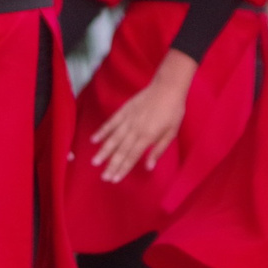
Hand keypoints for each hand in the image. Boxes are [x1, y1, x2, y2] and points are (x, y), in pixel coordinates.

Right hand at [91, 55, 195, 182]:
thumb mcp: (171, 133)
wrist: (167, 87)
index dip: (123, 169)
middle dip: (112, 165)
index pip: (132, 156)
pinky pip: (111, 123)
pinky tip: (94, 140)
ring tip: (95, 162)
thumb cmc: (173, 112)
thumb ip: (159, 150)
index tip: (115, 179)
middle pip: (121, 151)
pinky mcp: (124, 110)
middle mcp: (135, 130)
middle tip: (103, 177)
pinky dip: (102, 131)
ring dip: (104, 151)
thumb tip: (149, 167)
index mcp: (147, 136)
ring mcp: (127, 119)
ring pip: (113, 138)